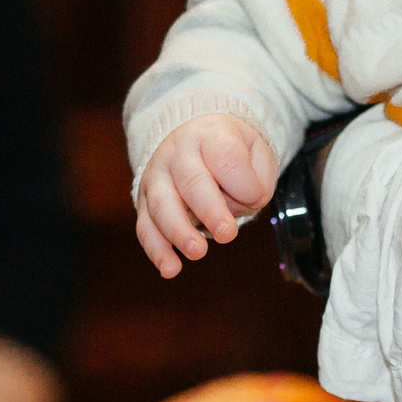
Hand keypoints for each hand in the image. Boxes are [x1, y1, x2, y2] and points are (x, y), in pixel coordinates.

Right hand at [134, 113, 279, 277]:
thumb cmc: (230, 150)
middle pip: (191, 181)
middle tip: (228, 235)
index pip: (225, 157)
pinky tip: (170, 268)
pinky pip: (146, 226)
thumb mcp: (256, 152)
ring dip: (179, 232)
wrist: (193, 133)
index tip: (256, 197)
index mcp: (211, 135)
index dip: (243, 182)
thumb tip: (237, 209)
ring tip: (198, 252)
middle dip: (209, 210)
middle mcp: (179, 152)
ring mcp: (158, 176)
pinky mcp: (145, 200)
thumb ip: (256, 179)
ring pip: (163, 205)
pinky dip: (157, 249)